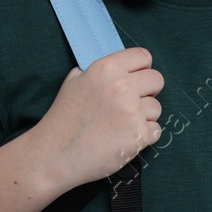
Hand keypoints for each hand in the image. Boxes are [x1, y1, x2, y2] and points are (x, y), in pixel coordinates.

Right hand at [33, 46, 164, 186]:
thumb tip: (120, 69)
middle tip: (131, 103)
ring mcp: (132, 112)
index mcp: (106, 69)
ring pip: (156, 107)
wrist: (54, 155)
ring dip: (144, 116)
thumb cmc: (62, 119)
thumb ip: (98, 72)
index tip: (136, 79)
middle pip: (157, 79)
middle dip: (148, 91)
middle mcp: (121, 87)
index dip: (141, 68)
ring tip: (121, 125)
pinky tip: (124, 138)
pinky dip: (144, 136)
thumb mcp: (73, 82)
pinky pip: (155, 130)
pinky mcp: (139, 135)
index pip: (143, 56)